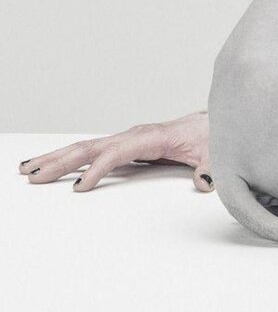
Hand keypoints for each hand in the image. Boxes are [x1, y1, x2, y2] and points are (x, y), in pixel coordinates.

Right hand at [17, 111, 213, 193]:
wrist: (213, 123)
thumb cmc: (211, 136)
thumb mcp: (215, 152)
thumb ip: (211, 166)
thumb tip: (205, 180)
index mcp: (152, 137)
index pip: (118, 153)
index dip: (99, 169)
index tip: (80, 188)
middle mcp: (134, 135)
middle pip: (91, 147)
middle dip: (61, 161)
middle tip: (34, 176)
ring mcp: (126, 140)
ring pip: (85, 148)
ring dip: (56, 159)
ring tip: (28, 170)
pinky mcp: (124, 146)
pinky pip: (92, 153)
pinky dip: (68, 159)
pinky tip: (51, 167)